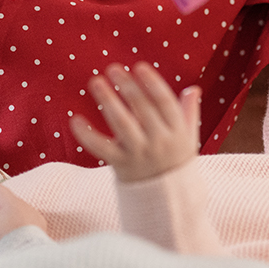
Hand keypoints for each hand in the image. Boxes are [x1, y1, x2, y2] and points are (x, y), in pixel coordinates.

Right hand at [0, 184, 47, 249]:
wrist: (29, 265)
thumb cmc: (8, 245)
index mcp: (13, 203)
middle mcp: (26, 208)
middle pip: (1, 203)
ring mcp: (34, 220)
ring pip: (9, 215)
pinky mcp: (38, 233)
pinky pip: (19, 225)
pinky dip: (6, 230)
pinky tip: (0, 243)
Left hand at [70, 62, 200, 182]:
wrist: (167, 200)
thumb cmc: (176, 161)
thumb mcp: (189, 138)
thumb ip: (189, 113)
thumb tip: (193, 89)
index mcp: (178, 131)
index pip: (165, 102)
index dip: (152, 83)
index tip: (139, 67)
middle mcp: (159, 142)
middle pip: (142, 109)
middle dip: (127, 86)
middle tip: (112, 68)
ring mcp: (139, 154)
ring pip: (122, 124)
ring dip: (108, 100)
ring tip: (96, 82)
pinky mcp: (121, 165)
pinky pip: (101, 148)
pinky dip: (86, 135)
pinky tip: (75, 119)